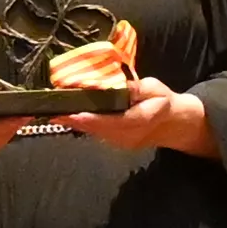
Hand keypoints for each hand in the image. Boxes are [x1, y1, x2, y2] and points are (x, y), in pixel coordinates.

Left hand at [66, 82, 205, 154]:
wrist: (173, 123)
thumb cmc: (164, 101)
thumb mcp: (155, 88)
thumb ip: (137, 88)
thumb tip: (118, 85)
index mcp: (142, 120)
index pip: (113, 121)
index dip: (91, 118)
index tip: (73, 113)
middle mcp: (129, 136)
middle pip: (98, 129)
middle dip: (75, 120)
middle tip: (53, 110)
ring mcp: (122, 142)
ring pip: (95, 133)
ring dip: (75, 123)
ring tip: (55, 112)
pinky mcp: (116, 142)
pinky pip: (97, 133)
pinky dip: (83, 125)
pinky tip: (69, 117)